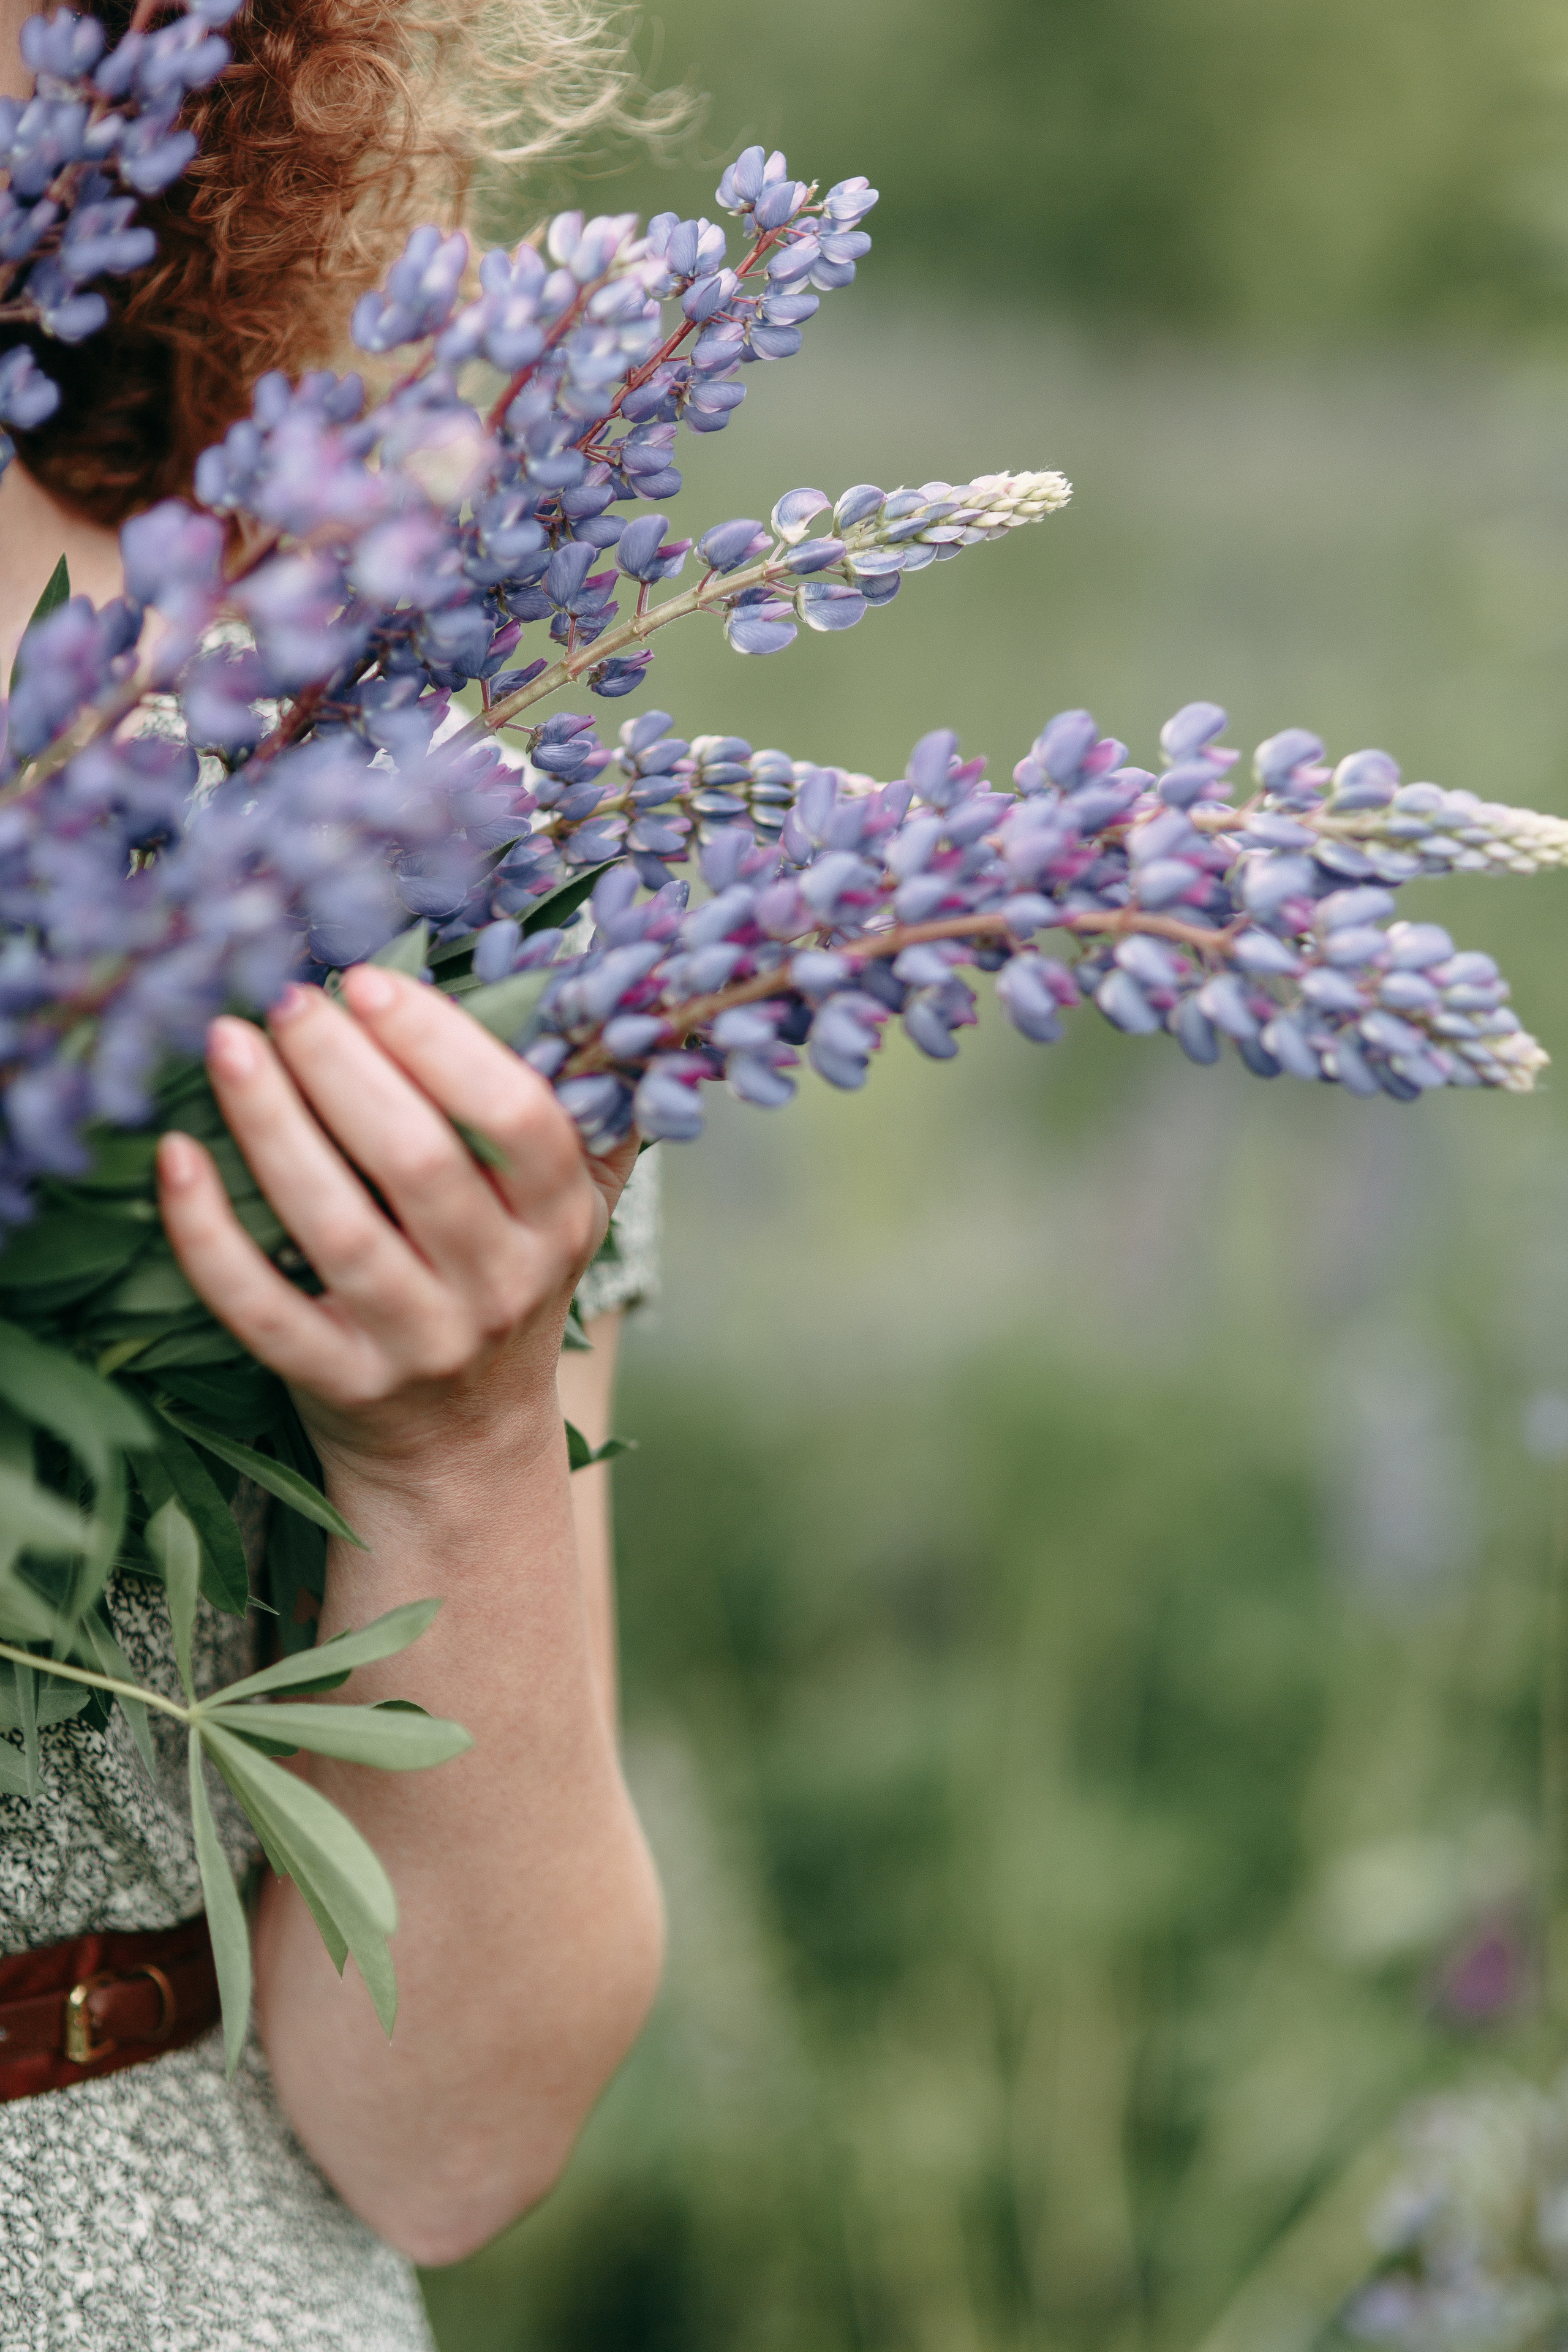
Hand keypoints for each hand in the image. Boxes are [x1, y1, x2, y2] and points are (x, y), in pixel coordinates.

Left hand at [156, 966, 636, 1468]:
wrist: (464, 1450)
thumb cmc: (500, 1290)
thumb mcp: (563, 1215)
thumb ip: (583, 1119)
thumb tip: (583, 996)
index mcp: (560, 1223)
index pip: (521, 1121)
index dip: (443, 1045)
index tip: (370, 983)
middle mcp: (499, 1286)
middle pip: (420, 1164)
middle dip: (343, 1067)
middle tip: (286, 1000)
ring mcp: (418, 1342)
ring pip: (338, 1227)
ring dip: (274, 1126)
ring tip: (227, 1045)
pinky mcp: (338, 1384)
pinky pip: (263, 1308)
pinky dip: (211, 1235)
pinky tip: (177, 1158)